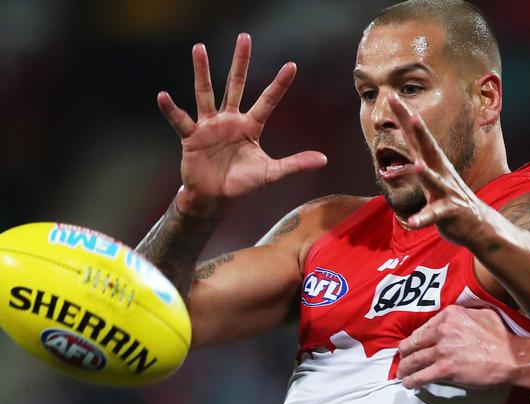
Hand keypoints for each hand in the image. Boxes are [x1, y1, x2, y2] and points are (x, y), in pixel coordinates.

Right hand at [158, 34, 327, 218]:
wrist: (215, 198)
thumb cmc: (242, 183)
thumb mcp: (271, 173)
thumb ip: (295, 164)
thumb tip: (324, 159)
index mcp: (250, 126)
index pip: (268, 100)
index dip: (279, 84)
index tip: (292, 65)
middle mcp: (230, 120)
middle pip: (235, 85)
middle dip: (241, 62)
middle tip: (244, 37)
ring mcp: (209, 126)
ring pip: (205, 93)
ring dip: (202, 72)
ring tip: (199, 48)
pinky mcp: (191, 137)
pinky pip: (180, 121)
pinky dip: (171, 110)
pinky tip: (163, 96)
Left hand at [387, 95, 490, 245]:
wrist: (476, 224)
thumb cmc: (447, 199)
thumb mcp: (429, 179)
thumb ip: (411, 167)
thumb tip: (387, 166)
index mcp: (433, 162)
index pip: (416, 136)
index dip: (405, 116)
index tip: (391, 97)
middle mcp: (441, 172)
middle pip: (428, 148)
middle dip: (419, 132)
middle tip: (410, 114)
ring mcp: (446, 191)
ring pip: (435, 182)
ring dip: (427, 174)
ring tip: (418, 166)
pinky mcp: (448, 212)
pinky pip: (434, 216)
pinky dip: (423, 218)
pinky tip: (412, 222)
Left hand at [397, 305, 517, 388]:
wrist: (512, 357)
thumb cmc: (500, 335)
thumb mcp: (479, 313)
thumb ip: (460, 316)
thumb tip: (450, 321)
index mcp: (449, 315)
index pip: (422, 328)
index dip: (415, 340)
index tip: (412, 347)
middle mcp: (442, 330)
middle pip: (412, 343)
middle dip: (404, 353)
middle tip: (403, 360)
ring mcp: (442, 350)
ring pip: (412, 360)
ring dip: (404, 369)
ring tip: (402, 374)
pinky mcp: (445, 369)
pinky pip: (421, 376)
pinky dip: (411, 381)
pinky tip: (408, 384)